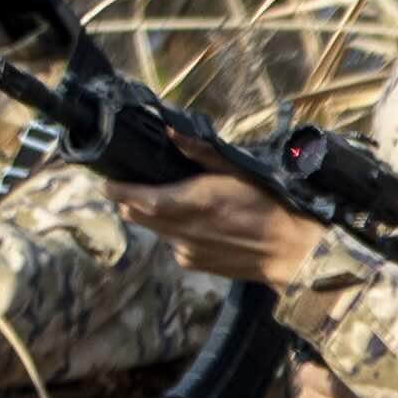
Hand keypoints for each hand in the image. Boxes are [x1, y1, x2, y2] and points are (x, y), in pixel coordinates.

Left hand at [114, 170, 314, 287]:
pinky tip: (196, 224)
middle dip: (129, 200)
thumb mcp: (240, 169)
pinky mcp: (193, 265)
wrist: (292, 252)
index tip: (106, 180)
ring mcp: (185, 251)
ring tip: (171, 201)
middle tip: (134, 184)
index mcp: (192, 202)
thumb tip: (172, 132)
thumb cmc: (271, 203)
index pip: (137, 199)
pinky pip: (171, 244)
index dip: (116, 190)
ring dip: (153, 216)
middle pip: (136, 216)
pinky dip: (174, 232)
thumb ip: (202, 152)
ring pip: (153, 230)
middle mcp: (181, 230)